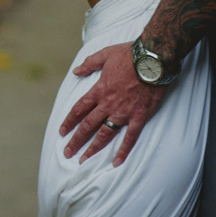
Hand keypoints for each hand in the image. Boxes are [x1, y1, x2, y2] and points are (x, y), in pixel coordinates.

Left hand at [58, 43, 166, 165]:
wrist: (153, 60)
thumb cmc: (129, 55)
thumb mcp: (104, 54)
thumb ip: (88, 63)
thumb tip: (75, 71)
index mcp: (99, 90)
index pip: (79, 109)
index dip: (69, 122)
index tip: (62, 131)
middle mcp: (108, 104)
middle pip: (88, 126)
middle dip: (76, 140)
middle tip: (67, 153)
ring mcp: (123, 112)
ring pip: (105, 134)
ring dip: (93, 148)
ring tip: (84, 160)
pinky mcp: (139, 117)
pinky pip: (130, 137)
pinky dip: (123, 151)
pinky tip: (116, 162)